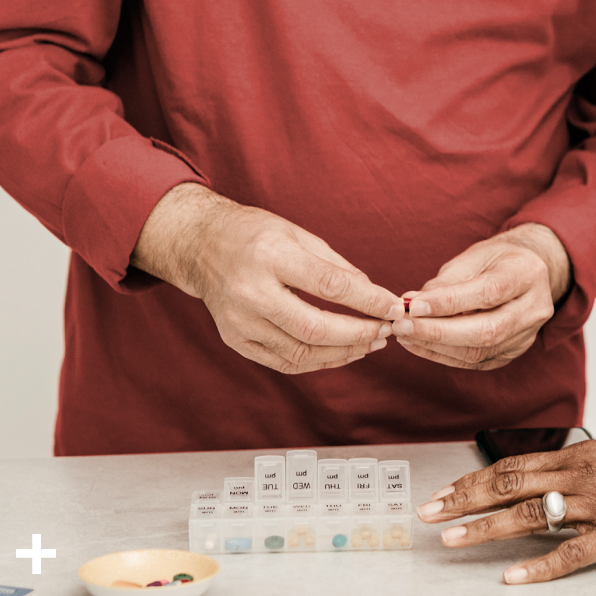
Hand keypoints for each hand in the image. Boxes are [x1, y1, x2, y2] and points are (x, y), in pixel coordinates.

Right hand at [133, 182, 402, 374]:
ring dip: (343, 353)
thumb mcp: (298, 233)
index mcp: (270, 257)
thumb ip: (336, 265)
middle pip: (315, 328)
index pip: (329, 286)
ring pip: (301, 353)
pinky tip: (341, 352)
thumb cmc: (255, 233)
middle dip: (358, 334)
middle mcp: (251, 293)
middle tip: (387, 331)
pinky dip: (318, 361)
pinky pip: (284, 362)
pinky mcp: (235, 340)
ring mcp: (239, 322)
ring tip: (371, 343)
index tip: (395, 307)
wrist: (200, 245)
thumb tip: (374, 294)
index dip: (368, 300)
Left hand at [391, 223, 570, 370]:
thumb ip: (447, 281)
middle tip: (402, 326)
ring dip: (436, 346)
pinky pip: (476, 362)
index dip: (450, 302)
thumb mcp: (475, 256)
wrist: (528, 271)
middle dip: (438, 332)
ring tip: (405, 335)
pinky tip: (421, 345)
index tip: (414, 306)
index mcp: (527, 273)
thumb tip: (412, 303)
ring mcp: (527, 335)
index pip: (489, 293)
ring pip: (479, 352)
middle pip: (487, 330)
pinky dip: (444, 355)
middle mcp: (534, 308)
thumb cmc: (497, 259)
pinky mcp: (513, 353)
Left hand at [418, 435, 595, 583]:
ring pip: (532, 516)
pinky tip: (512, 577)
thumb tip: (545, 484)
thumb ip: (583, 471)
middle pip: (511, 484)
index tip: (442, 493)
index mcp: (585, 454)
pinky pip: (573, 554)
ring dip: (486, 529)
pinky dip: (539, 567)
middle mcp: (587, 475)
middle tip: (427, 514)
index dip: (474, 480)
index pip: (515, 464)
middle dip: (464, 500)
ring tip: (452, 540)